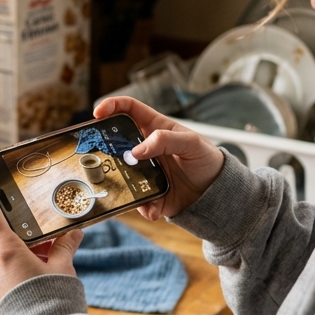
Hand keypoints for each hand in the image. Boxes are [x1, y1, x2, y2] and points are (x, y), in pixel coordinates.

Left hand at [0, 166, 83, 314]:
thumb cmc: (53, 301)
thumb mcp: (63, 270)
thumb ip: (64, 247)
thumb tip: (72, 233)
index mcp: (5, 250)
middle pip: (4, 245)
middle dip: (23, 248)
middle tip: (47, 258)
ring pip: (2, 267)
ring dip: (19, 269)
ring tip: (42, 285)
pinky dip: (14, 287)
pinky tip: (32, 300)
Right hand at [95, 96, 223, 220]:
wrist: (216, 192)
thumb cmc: (206, 159)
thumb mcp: (191, 143)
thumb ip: (165, 140)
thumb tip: (136, 151)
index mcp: (154, 128)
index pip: (129, 109)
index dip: (112, 106)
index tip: (98, 113)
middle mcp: (144, 148)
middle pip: (115, 143)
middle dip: (105, 148)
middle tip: (101, 155)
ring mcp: (143, 171)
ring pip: (120, 174)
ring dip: (121, 182)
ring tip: (132, 188)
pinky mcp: (147, 193)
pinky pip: (136, 200)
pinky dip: (143, 206)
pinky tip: (153, 209)